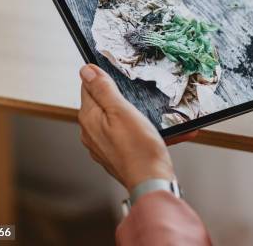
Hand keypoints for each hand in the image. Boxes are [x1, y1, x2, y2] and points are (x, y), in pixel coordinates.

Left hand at [78, 64, 195, 190]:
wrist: (152, 182)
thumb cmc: (139, 149)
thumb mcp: (122, 110)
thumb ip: (103, 89)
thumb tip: (86, 70)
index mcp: (89, 118)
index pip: (88, 86)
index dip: (104, 77)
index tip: (121, 76)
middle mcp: (92, 132)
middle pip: (105, 103)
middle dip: (125, 97)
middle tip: (143, 96)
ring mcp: (104, 145)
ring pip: (121, 120)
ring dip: (140, 115)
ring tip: (159, 117)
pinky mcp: (118, 155)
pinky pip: (131, 136)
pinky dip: (146, 132)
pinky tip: (166, 133)